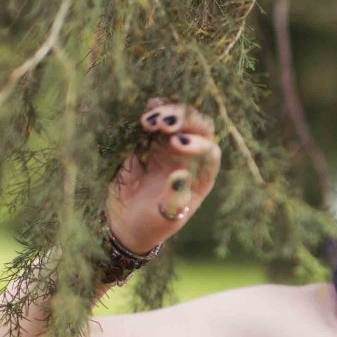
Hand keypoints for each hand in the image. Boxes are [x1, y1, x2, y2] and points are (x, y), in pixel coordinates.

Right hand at [105, 98, 220, 253]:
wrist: (126, 224)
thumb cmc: (152, 225)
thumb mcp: (164, 217)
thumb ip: (174, 197)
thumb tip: (181, 174)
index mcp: (201, 176)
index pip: (210, 151)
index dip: (198, 143)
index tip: (176, 143)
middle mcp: (190, 157)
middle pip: (199, 127)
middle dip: (184, 119)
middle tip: (163, 122)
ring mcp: (170, 147)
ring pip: (178, 119)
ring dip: (166, 113)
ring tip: (148, 121)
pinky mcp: (149, 143)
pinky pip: (156, 121)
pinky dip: (152, 112)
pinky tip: (144, 112)